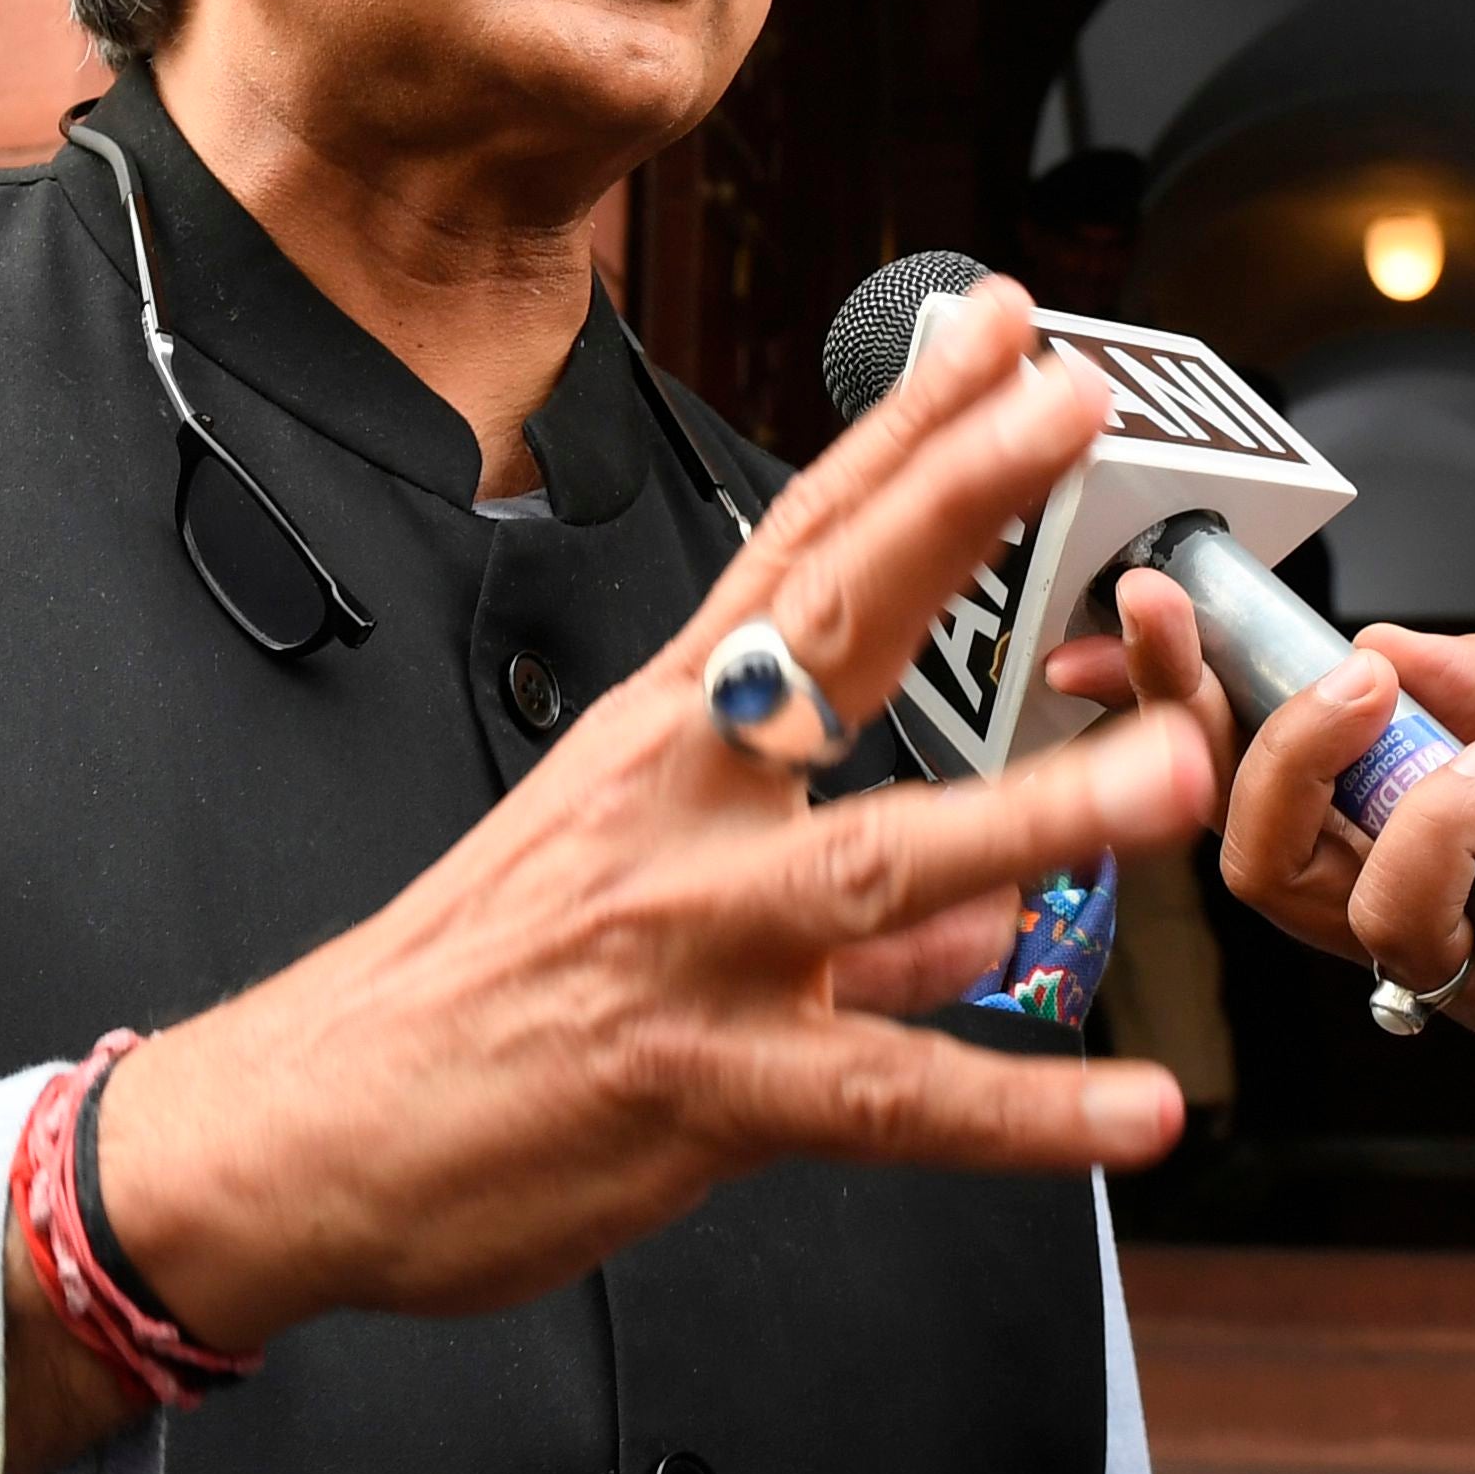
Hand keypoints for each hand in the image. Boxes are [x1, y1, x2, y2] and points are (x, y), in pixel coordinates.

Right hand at [10, 282, 1205, 1473]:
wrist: (305, 1133)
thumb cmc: (461, 1003)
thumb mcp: (639, 900)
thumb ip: (853, 920)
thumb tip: (984, 925)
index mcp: (665, 737)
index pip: (799, 549)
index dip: (905, 436)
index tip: (1001, 340)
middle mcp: (679, 808)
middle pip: (832, 631)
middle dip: (957, 510)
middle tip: (1068, 412)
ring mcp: (691, 942)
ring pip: (884, 863)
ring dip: (1036, 814)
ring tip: (1169, 774)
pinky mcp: (697, 1087)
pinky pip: (885, 1100)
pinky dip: (1018, 1111)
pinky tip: (1133, 1106)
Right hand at [1052, 582, 1474, 1178]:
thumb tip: (1380, 638)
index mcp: (1416, 808)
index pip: (1262, 748)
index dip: (1178, 687)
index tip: (1135, 611)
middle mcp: (1404, 882)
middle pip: (1235, 822)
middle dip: (1204, 717)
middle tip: (1231, 636)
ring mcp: (1437, 945)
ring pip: (1287, 880)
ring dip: (1326, 768)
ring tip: (1413, 713)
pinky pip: (1402, 926)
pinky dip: (1433, 832)